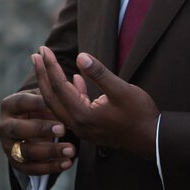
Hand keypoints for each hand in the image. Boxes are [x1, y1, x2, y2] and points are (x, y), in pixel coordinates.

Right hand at [0, 87, 75, 175]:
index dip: (38, 103)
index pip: (21, 102)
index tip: (57, 104)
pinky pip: (31, 168)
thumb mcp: (46, 99)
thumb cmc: (40, 110)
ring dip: (49, 151)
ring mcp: (8, 146)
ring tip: (71, 149)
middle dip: (41, 129)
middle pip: (18, 128)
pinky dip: (50, 167)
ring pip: (25, 151)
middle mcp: (4, 125)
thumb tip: (78, 80)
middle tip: (64, 129)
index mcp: (9, 105)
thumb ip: (61, 92)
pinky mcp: (16, 163)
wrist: (29, 131)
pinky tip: (67, 163)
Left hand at [33, 46, 158, 159]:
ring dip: (52, 83)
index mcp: (82, 115)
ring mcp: (82, 128)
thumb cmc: (140, 114)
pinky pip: (72, 108)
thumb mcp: (122, 90)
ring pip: (59, 103)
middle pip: (51, 96)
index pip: (58, 87)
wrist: (153, 140)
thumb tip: (80, 56)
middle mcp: (77, 124)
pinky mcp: (89, 128)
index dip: (50, 66)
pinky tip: (75, 79)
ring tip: (47, 65)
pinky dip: (70, 92)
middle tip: (36, 54)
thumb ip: (99, 74)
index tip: (44, 49)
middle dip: (43, 74)